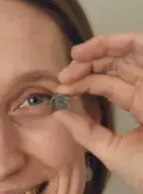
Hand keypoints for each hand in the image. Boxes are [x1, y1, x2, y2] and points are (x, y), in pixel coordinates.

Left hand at [53, 33, 142, 193]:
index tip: (60, 87)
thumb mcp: (112, 151)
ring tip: (77, 54)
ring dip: (102, 47)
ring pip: (131, 51)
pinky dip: (124, 41)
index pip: (107, 84)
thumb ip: (86, 133)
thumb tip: (58, 114)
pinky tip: (100, 45)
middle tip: (64, 73)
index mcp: (139, 105)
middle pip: (117, 64)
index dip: (83, 82)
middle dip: (88, 63)